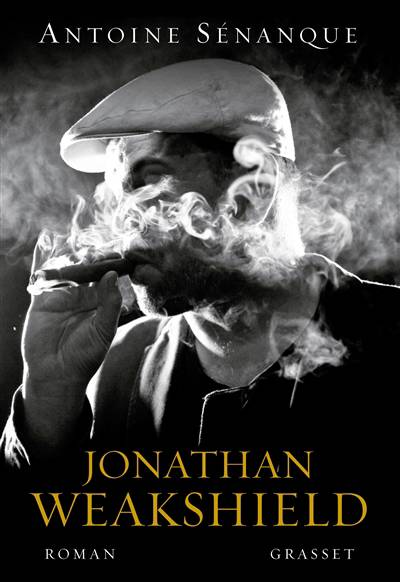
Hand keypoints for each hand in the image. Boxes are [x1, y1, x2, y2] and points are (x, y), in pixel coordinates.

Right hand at [20, 244, 121, 452]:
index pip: (106, 275)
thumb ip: (109, 303)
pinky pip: (43, 279)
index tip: (119, 253)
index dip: (111, 263)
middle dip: (92, 256)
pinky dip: (46, 267)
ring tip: (78, 256)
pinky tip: (51, 259)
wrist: (57, 373)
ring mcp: (62, 295)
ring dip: (71, 259)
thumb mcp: (103, 329)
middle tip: (97, 250)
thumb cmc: (85, 355)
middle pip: (87, 268)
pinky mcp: (42, 299)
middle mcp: (82, 294)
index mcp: (100, 300)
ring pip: (66, 269)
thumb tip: (113, 275)